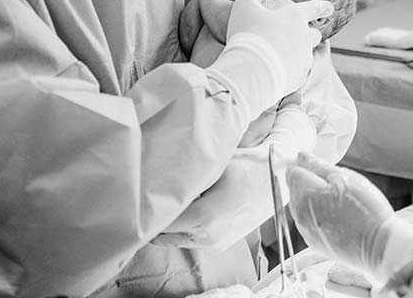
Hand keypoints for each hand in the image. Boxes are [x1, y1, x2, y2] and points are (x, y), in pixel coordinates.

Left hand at [156, 145, 276, 250]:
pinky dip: (181, 228)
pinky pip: (188, 239)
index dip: (147, 210)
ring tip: (164, 202)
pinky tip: (183, 208)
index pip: (160, 222)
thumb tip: (155, 175)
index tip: (138, 197)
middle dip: (154, 219)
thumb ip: (184, 175)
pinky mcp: (217, 245)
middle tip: (145, 199)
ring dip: (167, 224)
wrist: (274, 181)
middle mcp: (206, 236)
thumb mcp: (212, 166)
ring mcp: (212, 244)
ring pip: (174, 239)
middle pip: (163, 235)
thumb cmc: (243, 168)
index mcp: (202, 217)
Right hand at [226, 0, 330, 93]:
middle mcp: (305, 37)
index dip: (322, 7)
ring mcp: (304, 58)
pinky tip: (275, 69)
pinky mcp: (299, 77)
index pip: (315, 8)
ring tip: (280, 54)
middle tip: (296, 34)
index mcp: (295, 16)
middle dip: (309, 32)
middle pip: (314, 34)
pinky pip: (298, 71)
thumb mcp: (243, 5)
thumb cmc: (247, 33)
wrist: (251, 71)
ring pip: (307, 53)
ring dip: (298, 52)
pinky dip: (290, 69)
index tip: (330, 8)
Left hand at [286, 153, 392, 272]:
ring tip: (341, 204)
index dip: (307, 166)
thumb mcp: (345, 178)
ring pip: (302, 206)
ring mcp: (306, 231)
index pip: (292, 172)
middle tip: (338, 187)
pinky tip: (340, 218)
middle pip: (296, 189)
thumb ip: (318, 165)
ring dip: (315, 200)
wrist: (380, 247)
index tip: (323, 169)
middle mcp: (299, 215)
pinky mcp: (315, 243)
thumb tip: (301, 156)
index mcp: (304, 195)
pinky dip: (320, 217)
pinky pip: (311, 223)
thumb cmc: (366, 211)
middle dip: (311, 183)